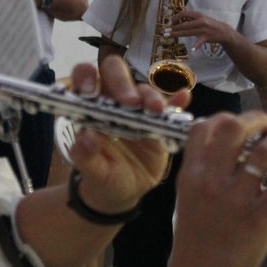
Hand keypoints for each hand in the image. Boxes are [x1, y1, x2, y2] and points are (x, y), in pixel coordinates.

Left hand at [62, 56, 178, 214]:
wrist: (125, 192)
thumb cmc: (103, 177)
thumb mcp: (93, 172)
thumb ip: (85, 157)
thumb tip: (83, 139)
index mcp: (89, 106)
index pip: (83, 77)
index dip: (85, 76)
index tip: (89, 91)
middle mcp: (113, 100)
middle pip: (116, 73)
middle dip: (123, 82)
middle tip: (131, 103)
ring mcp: (138, 108)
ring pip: (143, 89)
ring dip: (150, 95)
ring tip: (157, 110)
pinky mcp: (160, 120)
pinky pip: (170, 105)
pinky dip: (176, 100)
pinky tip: (183, 98)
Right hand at [169, 114, 266, 266]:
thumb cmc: (193, 243)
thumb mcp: (187, 200)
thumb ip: (202, 174)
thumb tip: (226, 152)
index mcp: (191, 175)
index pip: (204, 128)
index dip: (224, 117)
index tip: (240, 121)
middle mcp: (211, 181)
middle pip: (233, 129)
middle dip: (255, 118)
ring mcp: (235, 198)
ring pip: (263, 151)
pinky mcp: (259, 216)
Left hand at [170, 7, 232, 49]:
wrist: (223, 30)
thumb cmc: (209, 24)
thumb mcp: (201, 18)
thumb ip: (191, 18)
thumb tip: (178, 18)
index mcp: (198, 15)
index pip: (184, 13)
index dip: (176, 17)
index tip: (171, 22)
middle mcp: (200, 21)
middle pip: (184, 24)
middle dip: (173, 28)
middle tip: (165, 31)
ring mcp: (203, 29)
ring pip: (188, 32)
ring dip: (177, 34)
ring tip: (169, 36)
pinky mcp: (206, 37)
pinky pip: (199, 42)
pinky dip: (196, 46)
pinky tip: (192, 50)